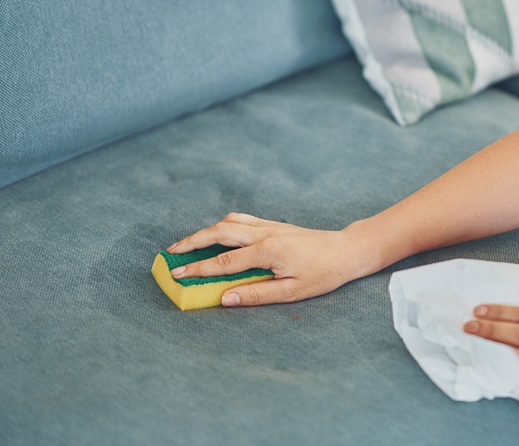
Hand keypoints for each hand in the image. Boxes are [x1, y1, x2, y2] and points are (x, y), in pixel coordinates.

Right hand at [165, 212, 362, 306]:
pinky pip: (242, 220)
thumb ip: (257, 295)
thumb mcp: (292, 292)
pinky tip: (217, 234)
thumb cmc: (323, 274)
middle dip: (192, 242)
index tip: (176, 273)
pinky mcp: (274, 224)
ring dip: (206, 231)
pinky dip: (224, 225)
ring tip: (188, 244)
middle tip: (171, 253)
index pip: (224, 261)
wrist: (346, 251)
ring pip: (230, 222)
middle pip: (220, 233)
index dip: (198, 269)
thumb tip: (225, 299)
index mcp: (268, 252)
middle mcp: (265, 234)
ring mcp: (270, 226)